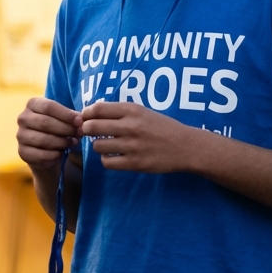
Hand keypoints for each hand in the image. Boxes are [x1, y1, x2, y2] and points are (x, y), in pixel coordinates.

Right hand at [17, 97, 81, 172]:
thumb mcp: (63, 119)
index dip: (66, 114)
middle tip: (78, 133)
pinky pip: (40, 154)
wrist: (45, 150)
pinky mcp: (22, 152)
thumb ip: (71, 118)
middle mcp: (23, 118)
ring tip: (72, 143)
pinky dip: (54, 155)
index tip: (79, 121)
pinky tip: (60, 153)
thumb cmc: (57, 129)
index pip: (48, 106)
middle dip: (65, 129)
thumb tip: (80, 121)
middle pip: (45, 122)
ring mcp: (20, 136)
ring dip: (61, 142)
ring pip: (43, 139)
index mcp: (32, 104)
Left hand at [78, 101, 204, 172]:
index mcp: (132, 110)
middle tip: (90, 133)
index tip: (85, 118)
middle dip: (86, 130)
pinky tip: (114, 157)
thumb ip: (119, 112)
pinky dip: (107, 160)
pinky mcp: (135, 163)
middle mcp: (130, 126)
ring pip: (97, 146)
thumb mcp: (142, 112)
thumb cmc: (161, 127)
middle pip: (91, 127)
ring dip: (98, 146)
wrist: (186, 146)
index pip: (97, 109)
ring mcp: (132, 146)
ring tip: (106, 145)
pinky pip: (107, 162)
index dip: (86, 114)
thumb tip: (90, 113)